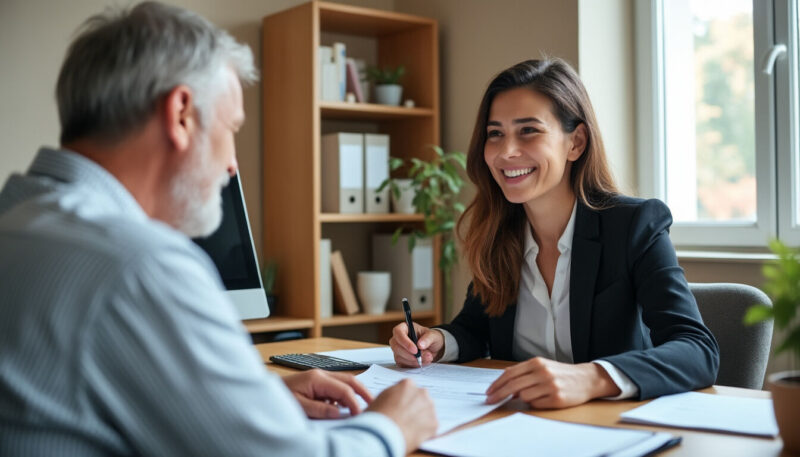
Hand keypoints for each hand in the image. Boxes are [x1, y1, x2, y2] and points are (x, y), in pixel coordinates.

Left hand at [283, 369, 372, 418]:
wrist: (266, 392)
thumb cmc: (280, 397)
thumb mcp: (298, 406)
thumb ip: (319, 409)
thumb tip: (339, 412)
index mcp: (317, 379)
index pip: (343, 389)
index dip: (354, 402)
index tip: (360, 414)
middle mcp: (320, 375)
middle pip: (349, 379)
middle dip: (363, 391)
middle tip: (374, 402)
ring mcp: (320, 377)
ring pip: (344, 382)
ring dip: (355, 393)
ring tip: (363, 405)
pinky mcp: (318, 383)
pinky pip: (336, 387)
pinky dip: (344, 395)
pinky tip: (345, 407)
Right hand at [367, 379, 436, 451]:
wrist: (383, 433)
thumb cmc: (377, 417)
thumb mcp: (381, 398)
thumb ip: (393, 396)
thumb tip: (396, 400)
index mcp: (407, 384)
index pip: (410, 390)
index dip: (404, 400)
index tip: (401, 408)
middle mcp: (421, 393)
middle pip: (421, 400)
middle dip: (415, 408)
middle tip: (405, 419)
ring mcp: (429, 408)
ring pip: (427, 413)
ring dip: (421, 420)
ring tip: (408, 429)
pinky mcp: (434, 423)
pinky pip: (430, 427)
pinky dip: (424, 433)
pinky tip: (413, 436)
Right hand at [389, 323, 443, 366]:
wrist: (432, 348)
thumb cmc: (431, 338)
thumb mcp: (433, 336)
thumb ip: (428, 339)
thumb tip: (420, 345)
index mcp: (404, 328)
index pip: (398, 332)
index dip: (405, 342)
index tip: (415, 350)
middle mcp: (398, 338)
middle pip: (396, 346)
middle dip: (409, 354)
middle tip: (422, 357)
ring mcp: (398, 349)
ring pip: (399, 357)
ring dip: (414, 361)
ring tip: (427, 358)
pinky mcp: (400, 359)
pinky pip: (403, 364)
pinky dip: (413, 365)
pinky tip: (422, 362)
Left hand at [485, 358, 619, 408]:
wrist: (586, 379)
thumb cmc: (561, 373)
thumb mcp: (542, 366)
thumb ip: (523, 372)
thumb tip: (505, 380)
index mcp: (537, 362)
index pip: (510, 374)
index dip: (497, 384)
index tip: (489, 392)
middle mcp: (543, 372)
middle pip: (513, 385)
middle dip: (499, 394)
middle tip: (490, 401)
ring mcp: (550, 385)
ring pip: (523, 396)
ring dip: (523, 398)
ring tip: (534, 394)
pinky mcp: (556, 398)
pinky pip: (536, 404)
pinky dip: (535, 403)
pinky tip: (543, 399)